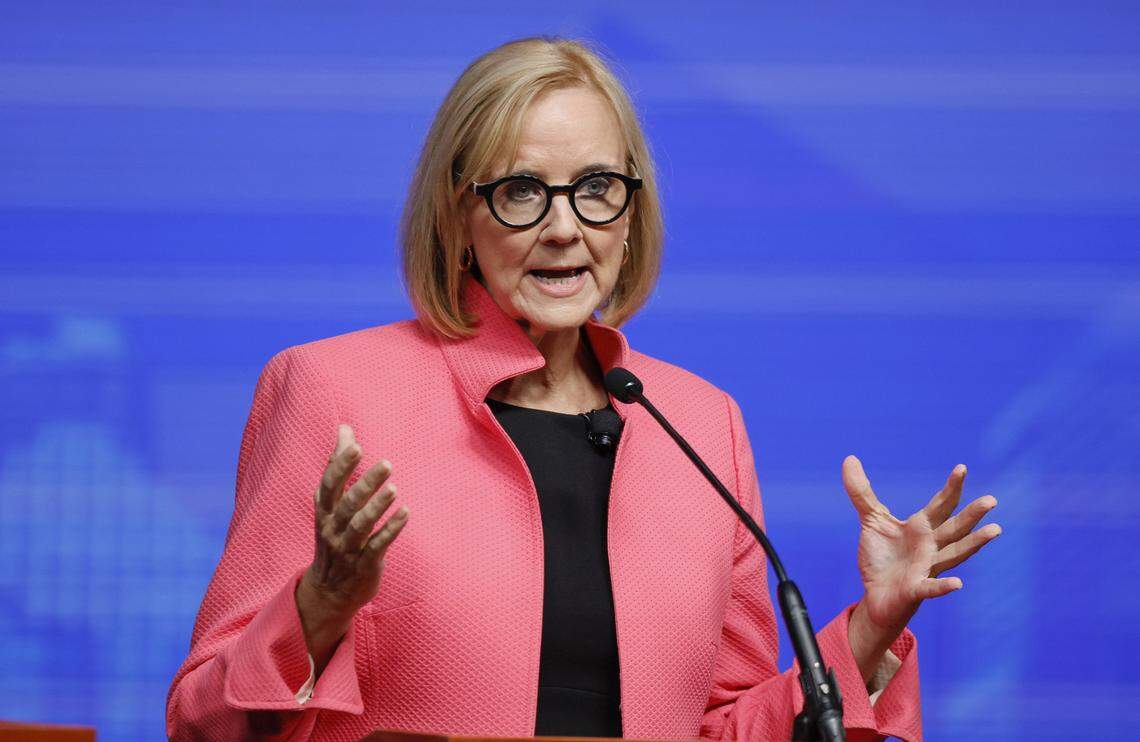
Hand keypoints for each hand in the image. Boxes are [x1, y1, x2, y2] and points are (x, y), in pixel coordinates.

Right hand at [294, 424, 408, 671]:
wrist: (328, 591)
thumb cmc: (334, 533)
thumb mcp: (331, 501)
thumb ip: (338, 464)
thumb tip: (345, 428)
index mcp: (324, 510)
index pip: (329, 484)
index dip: (340, 465)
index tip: (355, 445)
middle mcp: (332, 528)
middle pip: (347, 503)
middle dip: (365, 484)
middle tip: (386, 464)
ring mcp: (347, 548)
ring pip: (360, 526)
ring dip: (377, 507)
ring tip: (394, 490)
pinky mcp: (364, 565)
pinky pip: (377, 547)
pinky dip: (391, 530)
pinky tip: (405, 513)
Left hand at [842, 455, 999, 679]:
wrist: (875, 595)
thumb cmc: (881, 558)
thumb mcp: (871, 520)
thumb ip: (862, 492)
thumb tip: (849, 458)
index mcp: (921, 528)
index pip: (940, 505)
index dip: (951, 488)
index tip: (961, 468)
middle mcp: (930, 547)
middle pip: (955, 528)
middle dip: (972, 514)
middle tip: (991, 500)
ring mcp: (926, 568)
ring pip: (954, 554)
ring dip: (974, 544)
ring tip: (995, 530)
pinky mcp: (915, 589)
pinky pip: (931, 587)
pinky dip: (943, 586)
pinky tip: (957, 584)